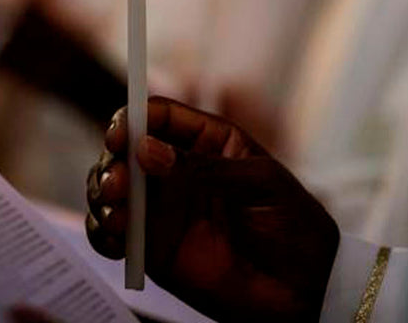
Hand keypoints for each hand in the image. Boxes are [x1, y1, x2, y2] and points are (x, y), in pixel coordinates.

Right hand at [86, 97, 337, 321]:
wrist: (305, 290)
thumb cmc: (294, 226)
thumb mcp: (260, 184)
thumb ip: (204, 168)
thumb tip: (148, 150)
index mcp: (207, 142)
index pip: (159, 116)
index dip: (134, 119)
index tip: (121, 135)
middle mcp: (177, 171)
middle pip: (126, 150)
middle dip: (112, 162)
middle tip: (117, 185)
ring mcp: (162, 210)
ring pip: (111, 190)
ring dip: (102, 196)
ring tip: (116, 215)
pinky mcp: (152, 249)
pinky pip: (112, 236)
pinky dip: (102, 233)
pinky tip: (113, 238)